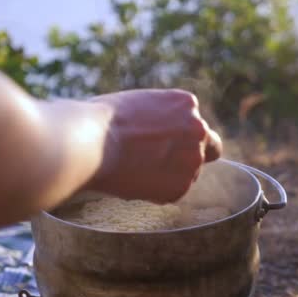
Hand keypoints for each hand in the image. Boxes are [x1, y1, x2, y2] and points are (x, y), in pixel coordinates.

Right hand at [86, 89, 221, 202]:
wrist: (90, 142)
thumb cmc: (102, 120)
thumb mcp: (138, 104)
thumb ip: (160, 118)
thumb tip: (159, 134)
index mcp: (186, 103)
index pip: (196, 125)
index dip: (181, 136)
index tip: (164, 144)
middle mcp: (198, 129)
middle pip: (207, 149)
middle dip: (186, 156)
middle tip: (158, 163)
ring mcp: (193, 159)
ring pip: (189, 173)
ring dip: (170, 175)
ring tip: (136, 170)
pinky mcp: (181, 186)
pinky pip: (173, 192)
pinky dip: (158, 192)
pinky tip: (134, 180)